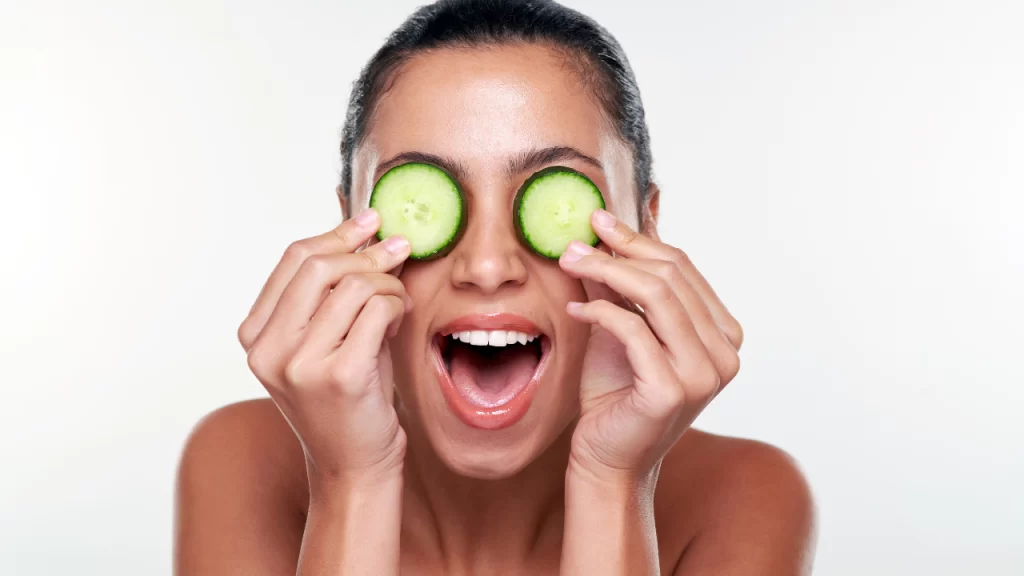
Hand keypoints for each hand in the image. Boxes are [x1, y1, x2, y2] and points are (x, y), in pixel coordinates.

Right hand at [238, 209, 412, 492]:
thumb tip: (365, 228)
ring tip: (399, 299)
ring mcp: (300, 364)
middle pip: (320, 265)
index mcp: (256, 335)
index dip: (336, 234)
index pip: (294, 259)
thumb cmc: (347, 399)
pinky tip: (400, 318)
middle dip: (367, 252)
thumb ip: (334, 290)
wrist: (354, 465)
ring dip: (388, 283)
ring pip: (353, 285)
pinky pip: (377, 310)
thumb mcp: (328, 338)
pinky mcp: (340, 375)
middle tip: (398, 251)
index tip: (369, 221)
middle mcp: (269, 349)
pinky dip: (397, 304)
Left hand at [559, 209, 742, 484]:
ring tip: (568, 263)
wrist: (607, 457)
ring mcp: (704, 373)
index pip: (682, 266)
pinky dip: (599, 310)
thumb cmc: (616, 393)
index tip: (598, 221)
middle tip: (573, 241)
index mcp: (723, 332)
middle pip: (670, 275)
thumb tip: (601, 229)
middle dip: (618, 250)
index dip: (638, 238)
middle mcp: (725, 352)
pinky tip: (575, 308)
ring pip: (656, 295)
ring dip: (606, 271)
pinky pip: (633, 330)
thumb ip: (620, 285)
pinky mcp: (673, 390)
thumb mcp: (621, 327)